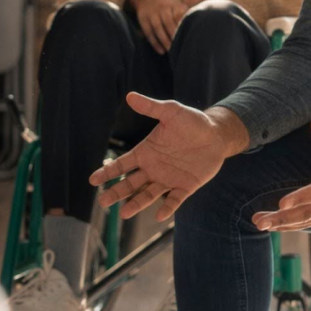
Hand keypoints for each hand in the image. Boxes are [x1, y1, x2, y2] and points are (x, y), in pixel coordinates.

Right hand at [89, 93, 247, 220]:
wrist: (217, 134)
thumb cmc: (192, 122)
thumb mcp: (171, 112)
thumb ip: (151, 107)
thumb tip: (130, 96)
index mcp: (146, 152)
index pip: (122, 164)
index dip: (108, 172)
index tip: (93, 180)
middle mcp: (153, 168)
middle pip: (130, 183)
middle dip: (116, 193)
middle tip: (103, 202)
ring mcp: (168, 179)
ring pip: (148, 195)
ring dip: (136, 204)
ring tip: (124, 213)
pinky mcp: (185, 187)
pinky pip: (174, 200)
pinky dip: (167, 207)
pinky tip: (160, 215)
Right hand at [129, 0, 186, 54]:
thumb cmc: (167, 5)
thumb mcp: (177, 5)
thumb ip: (185, 14)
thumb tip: (197, 26)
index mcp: (173, 4)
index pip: (179, 15)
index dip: (182, 26)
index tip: (188, 36)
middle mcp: (162, 8)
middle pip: (168, 23)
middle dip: (174, 35)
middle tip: (181, 46)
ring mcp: (152, 14)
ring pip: (158, 29)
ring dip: (165, 41)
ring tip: (172, 51)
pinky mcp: (143, 20)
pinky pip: (149, 33)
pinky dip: (155, 43)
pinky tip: (161, 51)